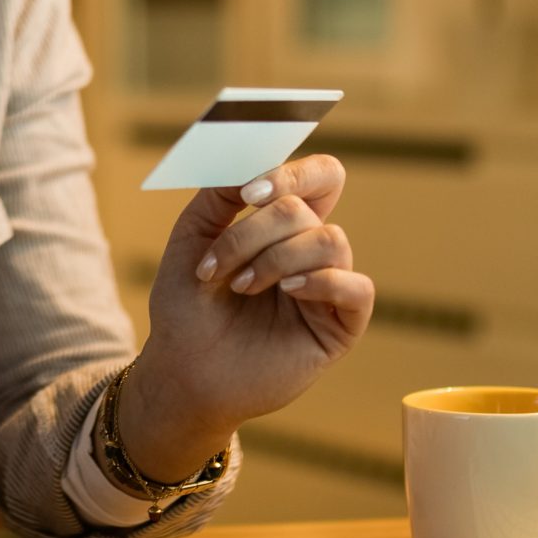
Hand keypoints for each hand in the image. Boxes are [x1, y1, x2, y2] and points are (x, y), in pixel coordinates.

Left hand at [124, 154, 374, 474]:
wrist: (181, 372)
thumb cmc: (186, 308)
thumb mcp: (190, 240)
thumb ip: (217, 196)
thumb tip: (250, 166)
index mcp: (283, 227)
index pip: (319, 178)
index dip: (293, 173)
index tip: (249, 191)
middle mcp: (310, 252)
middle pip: (307, 209)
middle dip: (254, 231)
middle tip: (217, 265)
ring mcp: (327, 289)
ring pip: (329, 240)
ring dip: (276, 257)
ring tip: (240, 286)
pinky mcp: (339, 327)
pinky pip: (357, 288)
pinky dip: (322, 280)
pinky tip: (287, 291)